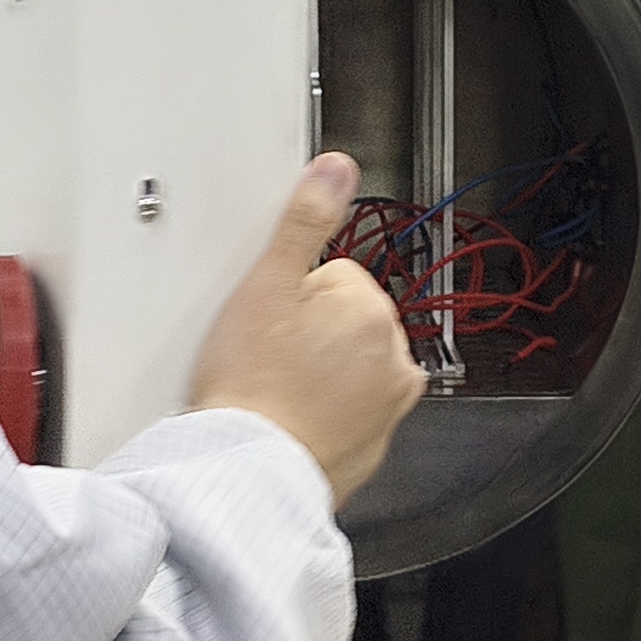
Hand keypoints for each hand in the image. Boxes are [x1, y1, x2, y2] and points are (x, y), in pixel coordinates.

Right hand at [190, 153, 425, 502]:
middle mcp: (395, 358)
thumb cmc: (249, 388)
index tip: (267, 322)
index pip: (331, 276)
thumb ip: (304, 220)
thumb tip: (336, 168)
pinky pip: (349, 413)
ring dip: (321, 373)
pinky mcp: (373, 446)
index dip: (290, 295)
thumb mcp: (265, 285)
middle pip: (344, 321)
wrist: (245, 472)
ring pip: (349, 367)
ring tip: (275, 390)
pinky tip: (289, 417)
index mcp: (371, 311)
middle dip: (310, 332)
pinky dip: (326, 414)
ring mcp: (388, 406)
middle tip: (265, 357)